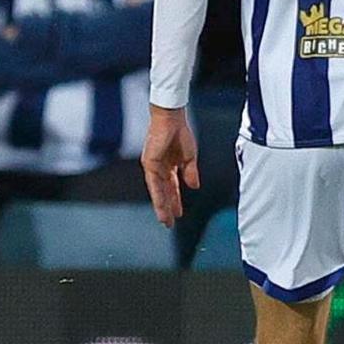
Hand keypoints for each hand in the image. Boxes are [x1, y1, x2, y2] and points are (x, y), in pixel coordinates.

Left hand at [143, 105, 196, 223]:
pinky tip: (162, 204)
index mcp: (169, 166)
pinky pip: (154, 183)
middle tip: (169, 224)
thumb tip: (194, 186)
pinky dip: (158, 194)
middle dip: (167, 208)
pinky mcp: (149, 163)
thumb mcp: (189, 157)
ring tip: (165, 220)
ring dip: (161, 206)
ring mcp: (153, 166)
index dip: (175, 201)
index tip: (178, 214)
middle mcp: (159, 169)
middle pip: (163, 193)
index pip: (172, 188)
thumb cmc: (180, 132)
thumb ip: (190, 172)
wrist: (172, 119)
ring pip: (157, 191)